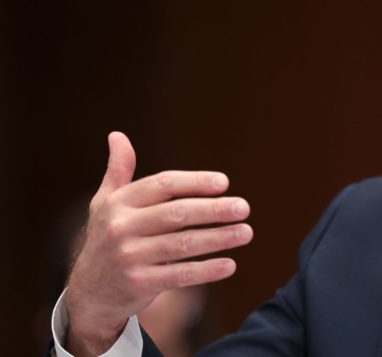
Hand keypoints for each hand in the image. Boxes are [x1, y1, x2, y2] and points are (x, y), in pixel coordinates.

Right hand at [64, 132, 252, 355]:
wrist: (90, 291)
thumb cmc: (108, 237)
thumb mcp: (105, 203)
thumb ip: (119, 170)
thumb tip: (117, 135)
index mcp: (118, 202)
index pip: (162, 185)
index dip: (195, 182)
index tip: (224, 182)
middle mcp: (121, 227)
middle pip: (176, 214)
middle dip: (214, 209)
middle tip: (244, 207)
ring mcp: (129, 257)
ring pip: (182, 244)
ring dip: (219, 238)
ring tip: (246, 232)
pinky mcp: (139, 283)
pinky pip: (179, 275)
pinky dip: (207, 270)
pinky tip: (230, 265)